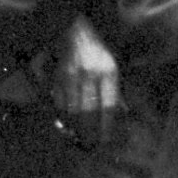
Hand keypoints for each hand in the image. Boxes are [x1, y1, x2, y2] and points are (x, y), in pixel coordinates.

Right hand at [55, 16, 120, 142]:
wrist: (75, 31)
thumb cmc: (98, 52)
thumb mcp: (114, 67)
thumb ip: (116, 91)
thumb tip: (120, 115)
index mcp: (108, 71)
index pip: (108, 106)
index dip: (106, 126)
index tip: (106, 140)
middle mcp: (89, 75)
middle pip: (88, 112)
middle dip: (89, 133)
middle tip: (91, 146)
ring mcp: (71, 77)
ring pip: (72, 111)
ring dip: (76, 129)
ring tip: (80, 139)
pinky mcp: (57, 79)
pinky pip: (60, 105)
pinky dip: (64, 118)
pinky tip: (68, 125)